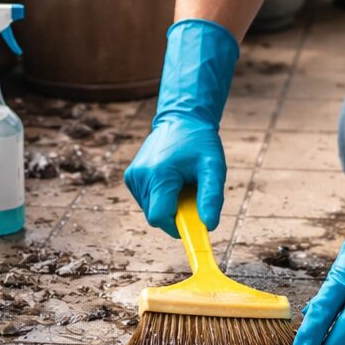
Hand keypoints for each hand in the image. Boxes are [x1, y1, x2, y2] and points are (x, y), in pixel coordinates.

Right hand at [126, 116, 226, 236]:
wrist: (181, 118)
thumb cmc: (200, 142)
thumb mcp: (213, 167)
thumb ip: (211, 197)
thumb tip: (208, 225)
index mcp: (159, 174)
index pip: (160, 217)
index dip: (177, 226)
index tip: (193, 224)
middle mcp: (140, 176)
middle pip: (156, 216)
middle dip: (175, 214)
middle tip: (191, 195)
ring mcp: (132, 176)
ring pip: (150, 210)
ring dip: (168, 205)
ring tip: (181, 183)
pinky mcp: (130, 176)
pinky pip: (146, 201)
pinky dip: (160, 197)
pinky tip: (170, 180)